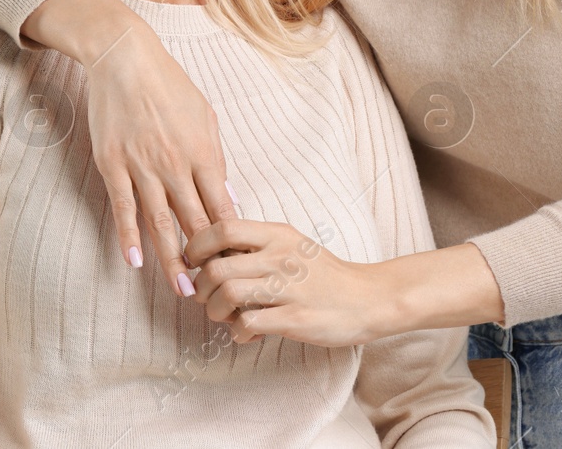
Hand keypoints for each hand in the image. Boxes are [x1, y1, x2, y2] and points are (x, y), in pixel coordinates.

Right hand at [23, 0, 237, 295]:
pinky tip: (134, 262)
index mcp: (203, 153)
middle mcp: (175, 164)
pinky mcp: (114, 165)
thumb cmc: (170, 85)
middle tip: (216, 294)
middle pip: (195, 223)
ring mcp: (143, 166)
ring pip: (161, 223)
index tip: (238, 267)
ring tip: (183, 290)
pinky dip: (129, 237)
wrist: (126, 59)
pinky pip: (124, 208)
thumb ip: (215, 159)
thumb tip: (228, 198)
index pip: (222, 208)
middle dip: (208, 262)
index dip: (231, 241)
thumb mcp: (204, 116)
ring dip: (173, 261)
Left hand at [184, 220, 395, 347]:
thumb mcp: (292, 245)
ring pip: (227, 294)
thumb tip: (212, 252)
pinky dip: (238, 332)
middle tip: (206, 298)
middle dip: (201, 288)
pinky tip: (247, 333)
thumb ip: (256, 245)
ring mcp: (289, 287)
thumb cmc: (324, 274)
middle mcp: (281, 256)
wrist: (368, 298)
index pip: (222, 228)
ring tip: (225, 317)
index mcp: (277, 235)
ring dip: (216, 311)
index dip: (197, 245)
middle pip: (216, 267)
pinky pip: (248, 323)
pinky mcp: (295, 318)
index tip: (193, 263)